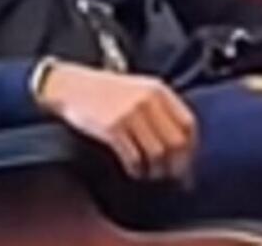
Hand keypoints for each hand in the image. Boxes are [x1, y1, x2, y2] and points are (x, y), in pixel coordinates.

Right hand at [37, 62, 197, 183]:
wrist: (71, 85)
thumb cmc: (106, 91)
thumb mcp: (139, 89)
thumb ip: (160, 109)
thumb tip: (181, 144)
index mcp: (158, 90)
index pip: (188, 124)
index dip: (190, 147)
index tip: (186, 161)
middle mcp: (148, 101)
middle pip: (176, 142)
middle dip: (177, 165)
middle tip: (172, 176)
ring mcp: (130, 114)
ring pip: (157, 154)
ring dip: (156, 171)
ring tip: (152, 175)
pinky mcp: (112, 128)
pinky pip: (134, 158)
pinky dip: (137, 170)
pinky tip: (135, 171)